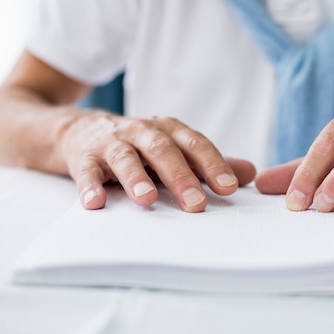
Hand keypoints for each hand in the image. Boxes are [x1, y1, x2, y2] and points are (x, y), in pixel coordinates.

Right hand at [60, 111, 255, 210]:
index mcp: (169, 130)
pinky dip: (90, 185)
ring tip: (147, 199)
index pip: (195, 144)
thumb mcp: (174, 149)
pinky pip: (86, 170)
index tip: (228, 188)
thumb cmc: (139, 145)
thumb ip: (208, 162)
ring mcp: (112, 143)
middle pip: (164, 151)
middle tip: (195, 204)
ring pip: (126, 157)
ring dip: (136, 177)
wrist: (82, 130)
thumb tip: (250, 173)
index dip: (212, 164)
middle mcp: (142, 132)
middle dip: (180, 177)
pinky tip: (95, 203)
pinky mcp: (84, 156)